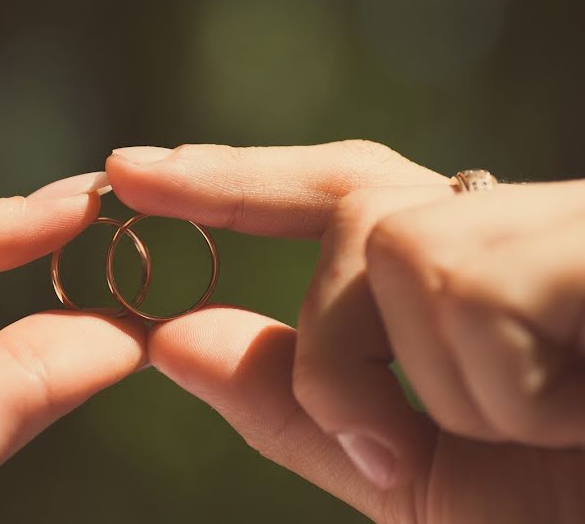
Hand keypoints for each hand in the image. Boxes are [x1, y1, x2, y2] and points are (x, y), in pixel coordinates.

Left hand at [107, 143, 584, 523]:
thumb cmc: (568, 499)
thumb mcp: (410, 477)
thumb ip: (297, 407)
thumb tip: (175, 335)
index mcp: (460, 281)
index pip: (329, 199)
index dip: (229, 182)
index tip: (129, 173)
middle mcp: (505, 232)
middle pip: (347, 193)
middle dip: (229, 185)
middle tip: (124, 177)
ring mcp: (547, 226)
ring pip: (389, 260)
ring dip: (428, 390)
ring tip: (548, 432)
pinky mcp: (581, 239)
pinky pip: (464, 296)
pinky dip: (500, 396)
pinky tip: (583, 408)